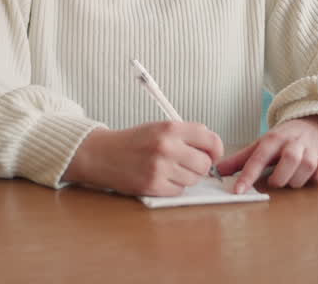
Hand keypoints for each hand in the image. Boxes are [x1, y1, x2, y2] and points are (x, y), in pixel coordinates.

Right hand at [64, 121, 223, 196]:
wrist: (102, 154)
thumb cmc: (133, 141)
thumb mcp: (159, 127)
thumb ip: (186, 135)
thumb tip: (213, 150)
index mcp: (170, 128)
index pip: (210, 139)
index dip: (215, 149)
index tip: (212, 154)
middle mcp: (166, 146)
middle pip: (205, 164)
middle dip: (200, 166)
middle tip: (187, 164)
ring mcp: (159, 167)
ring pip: (193, 179)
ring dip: (186, 177)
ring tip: (170, 170)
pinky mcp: (153, 185)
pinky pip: (179, 191)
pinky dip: (173, 187)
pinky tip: (161, 178)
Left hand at [217, 115, 317, 193]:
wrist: (312, 125)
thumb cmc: (283, 139)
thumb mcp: (261, 145)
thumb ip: (240, 159)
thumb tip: (217, 171)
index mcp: (273, 139)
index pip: (259, 157)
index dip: (248, 175)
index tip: (238, 191)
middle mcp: (293, 142)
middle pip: (290, 158)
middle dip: (280, 176)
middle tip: (275, 182)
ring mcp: (311, 150)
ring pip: (307, 166)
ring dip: (297, 179)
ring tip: (291, 180)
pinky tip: (313, 176)